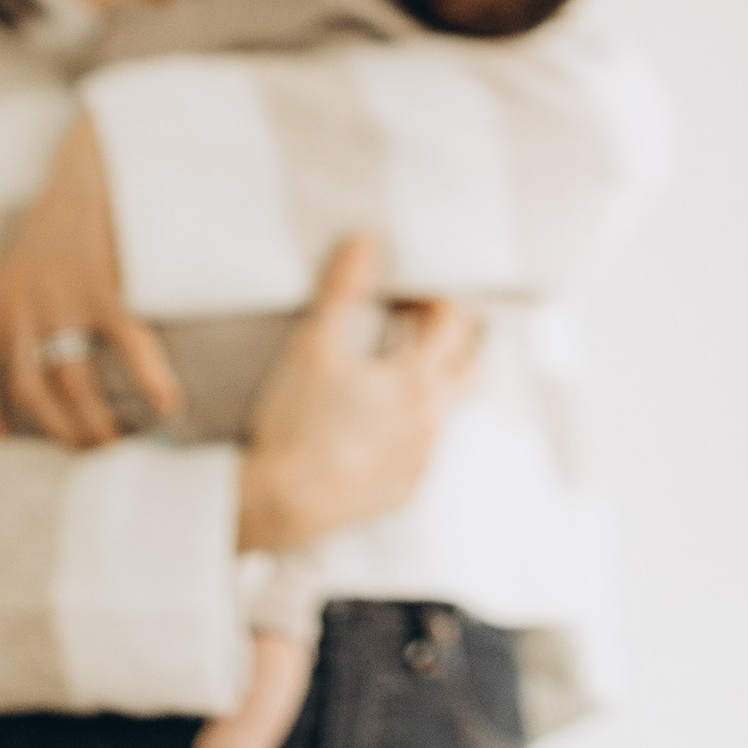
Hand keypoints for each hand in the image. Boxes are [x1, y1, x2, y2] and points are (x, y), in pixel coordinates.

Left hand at [0, 112, 182, 447]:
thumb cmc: (61, 221)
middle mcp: (19, 303)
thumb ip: (15, 309)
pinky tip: (167, 402)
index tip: (2, 441)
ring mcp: (60, 295)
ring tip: (115, 444)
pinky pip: (126, 342)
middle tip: (83, 454)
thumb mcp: (18, 262)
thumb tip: (39, 372)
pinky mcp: (104, 283)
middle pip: (27, 391)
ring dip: (92, 421)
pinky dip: (147, 377)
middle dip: (54, 433)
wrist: (92, 162)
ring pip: (69, 380)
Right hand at [235, 241, 479, 549]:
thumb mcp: (314, 346)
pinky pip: (421, 453)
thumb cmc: (296, 425)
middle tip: (417, 327)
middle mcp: (430, 421)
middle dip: (451, 342)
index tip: (411, 296)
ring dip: (430, 386)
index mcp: (417, 380)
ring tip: (391, 374)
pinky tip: (373, 425)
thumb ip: (342, 291)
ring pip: (445, 412)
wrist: (280, 502)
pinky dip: (408, 430)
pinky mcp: (402, 490)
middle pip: (467, 367)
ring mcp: (419, 460)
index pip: (454, 323)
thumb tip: (363, 245)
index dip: (436, 301)